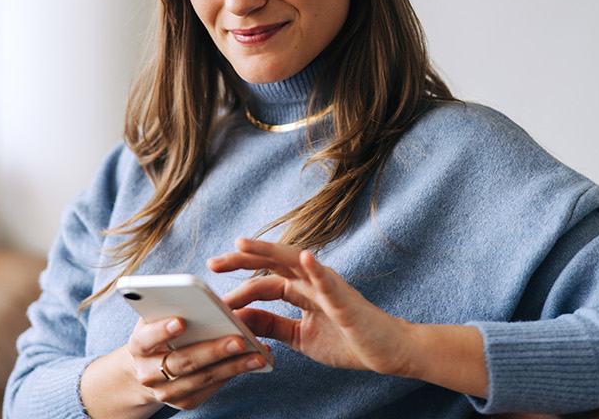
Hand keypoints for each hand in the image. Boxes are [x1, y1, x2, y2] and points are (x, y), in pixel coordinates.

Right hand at [80, 314, 271, 415]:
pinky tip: (251, 363)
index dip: (161, 331)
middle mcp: (148, 373)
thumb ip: (170, 307)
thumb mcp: (156, 319)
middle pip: (183, 362)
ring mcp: (166, 391)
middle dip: (213, 350)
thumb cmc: (159, 334)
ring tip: (256, 354)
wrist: (149, 370)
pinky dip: (232, 375)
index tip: (181, 321)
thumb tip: (203, 299)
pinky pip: (211, 389)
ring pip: (202, 378)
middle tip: (239, 339)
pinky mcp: (185, 402)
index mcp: (138, 346)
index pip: (146, 339)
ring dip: (232, 366)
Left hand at [208, 237, 419, 376]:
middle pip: (272, 263)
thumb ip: (272, 325)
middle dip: (242, 260)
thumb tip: (240, 319)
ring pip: (296, 262)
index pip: (263, 281)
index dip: (238, 284)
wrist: (386, 353)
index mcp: (301, 290)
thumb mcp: (300, 336)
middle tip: (213, 262)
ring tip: (243, 244)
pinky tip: (305, 258)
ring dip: (269, 251)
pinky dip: (317, 268)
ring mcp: (329, 287)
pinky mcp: (346, 300)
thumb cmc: (348, 341)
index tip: (212, 289)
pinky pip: (330, 281)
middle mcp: (312, 281)